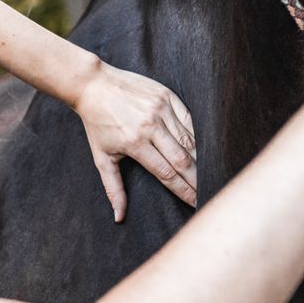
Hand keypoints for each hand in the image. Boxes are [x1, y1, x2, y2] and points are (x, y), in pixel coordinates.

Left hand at [74, 62, 196, 219]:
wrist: (93, 85)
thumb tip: (118, 217)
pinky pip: (189, 119)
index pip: (166, 173)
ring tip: (210, 173)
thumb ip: (113, 188)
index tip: (195, 202)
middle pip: (182, 159)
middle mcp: (150, 126)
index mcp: (135, 143)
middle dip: (196, 179)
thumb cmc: (97, 124)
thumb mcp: (101, 158)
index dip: (183, 190)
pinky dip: (198, 134)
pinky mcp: (166, 96)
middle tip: (208, 192)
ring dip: (201, 158)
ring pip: (189, 139)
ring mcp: (160, 109)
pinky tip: (205, 147)